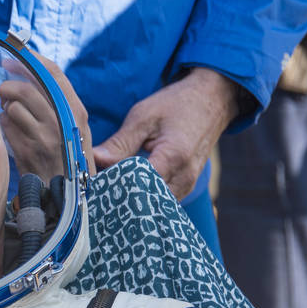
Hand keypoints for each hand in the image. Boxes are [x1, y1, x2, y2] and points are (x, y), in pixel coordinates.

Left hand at [0, 51, 93, 182]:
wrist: (66, 195)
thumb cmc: (68, 157)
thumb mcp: (74, 127)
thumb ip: (57, 100)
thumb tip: (27, 69)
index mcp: (76, 112)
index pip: (52, 73)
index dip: (31, 59)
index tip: (14, 54)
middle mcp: (62, 122)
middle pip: (25, 89)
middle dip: (10, 88)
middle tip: (6, 93)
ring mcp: (43, 139)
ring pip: (13, 107)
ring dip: (8, 109)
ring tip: (13, 117)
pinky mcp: (26, 152)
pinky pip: (6, 126)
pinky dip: (6, 125)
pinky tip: (14, 134)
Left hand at [92, 67, 238, 199]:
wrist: (212, 100)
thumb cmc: (177, 105)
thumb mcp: (144, 117)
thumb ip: (120, 143)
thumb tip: (94, 160)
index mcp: (173, 157)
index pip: (137, 186)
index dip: (113, 188)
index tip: (94, 186)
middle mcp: (184, 178)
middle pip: (146, 203)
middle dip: (121, 201)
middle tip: (99, 195)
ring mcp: (187, 186)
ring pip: (154, 207)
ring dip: (133, 202)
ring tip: (111, 195)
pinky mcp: (186, 188)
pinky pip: (162, 203)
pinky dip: (145, 200)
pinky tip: (128, 193)